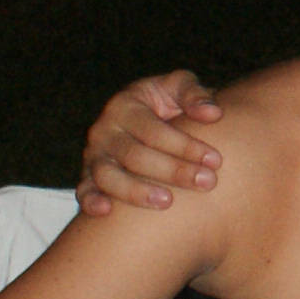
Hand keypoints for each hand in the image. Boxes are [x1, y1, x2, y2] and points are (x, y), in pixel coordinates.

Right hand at [77, 72, 224, 215]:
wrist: (145, 117)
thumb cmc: (166, 102)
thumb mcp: (178, 87)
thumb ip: (195, 94)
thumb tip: (214, 113)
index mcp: (124, 105)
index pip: (154, 130)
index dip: (185, 145)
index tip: (215, 160)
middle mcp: (104, 130)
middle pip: (135, 155)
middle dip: (173, 171)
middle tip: (207, 183)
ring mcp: (93, 155)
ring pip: (108, 176)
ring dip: (136, 192)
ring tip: (167, 202)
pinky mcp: (87, 177)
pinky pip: (84, 191)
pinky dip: (90, 201)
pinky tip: (106, 211)